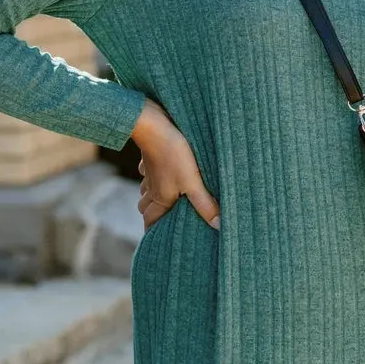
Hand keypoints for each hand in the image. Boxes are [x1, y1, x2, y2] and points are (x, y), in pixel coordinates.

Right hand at [131, 99, 219, 233]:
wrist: (153, 123)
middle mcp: (152, 186)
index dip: (151, 232)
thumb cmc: (173, 153)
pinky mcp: (151, 154)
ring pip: (147, 188)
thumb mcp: (192, 181)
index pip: (150, 221)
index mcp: (161, 197)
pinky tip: (164, 169)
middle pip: (146, 207)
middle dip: (153, 214)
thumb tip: (218, 227)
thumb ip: (204, 204)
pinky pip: (149, 169)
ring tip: (166, 198)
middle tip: (164, 220)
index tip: (154, 241)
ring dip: (153, 194)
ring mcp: (150, 169)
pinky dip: (155, 173)